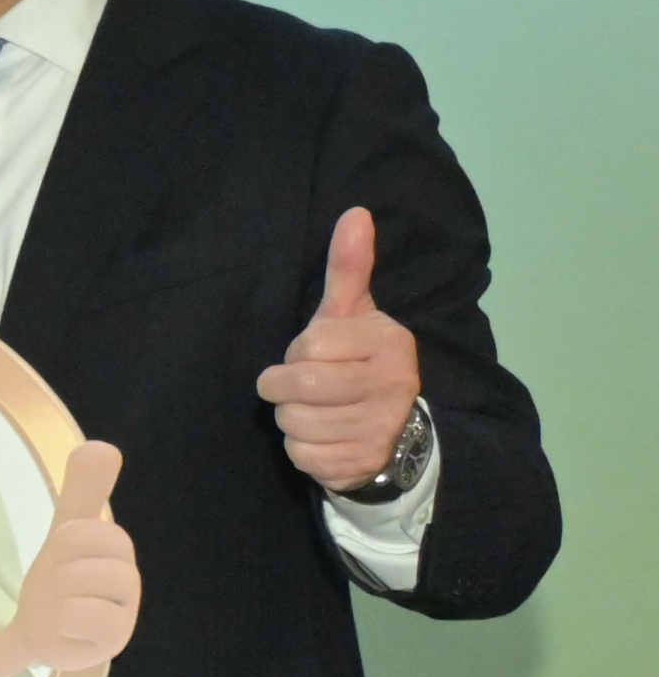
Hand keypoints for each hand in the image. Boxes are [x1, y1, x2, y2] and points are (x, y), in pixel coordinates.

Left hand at [0, 438, 136, 676]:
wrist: (40, 630)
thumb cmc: (60, 577)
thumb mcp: (65, 532)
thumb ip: (82, 493)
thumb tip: (101, 446)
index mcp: (119, 550)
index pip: (83, 531)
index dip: (62, 544)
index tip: (63, 557)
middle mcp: (129, 581)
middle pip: (84, 559)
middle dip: (59, 572)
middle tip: (60, 587)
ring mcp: (124, 614)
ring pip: (81, 589)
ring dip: (57, 598)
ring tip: (60, 609)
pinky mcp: (112, 643)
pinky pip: (83, 618)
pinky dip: (62, 622)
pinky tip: (64, 629)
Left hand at [255, 207, 418, 492]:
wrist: (393, 429)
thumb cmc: (358, 360)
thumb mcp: (354, 314)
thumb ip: (350, 267)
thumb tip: (355, 212)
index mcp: (391, 344)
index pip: (310, 345)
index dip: (300, 350)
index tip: (314, 354)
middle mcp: (393, 386)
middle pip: (298, 386)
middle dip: (282, 386)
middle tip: (294, 384)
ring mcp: (379, 430)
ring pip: (294, 421)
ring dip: (290, 416)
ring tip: (314, 409)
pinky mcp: (360, 464)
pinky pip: (301, 454)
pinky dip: (300, 446)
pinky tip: (322, 435)